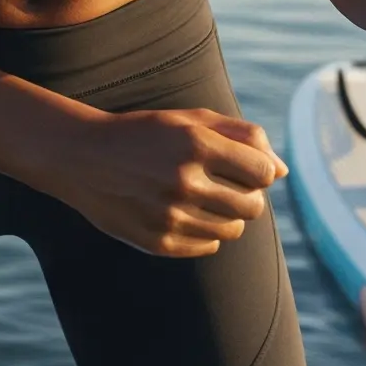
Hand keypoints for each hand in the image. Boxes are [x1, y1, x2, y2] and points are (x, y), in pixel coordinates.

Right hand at [47, 107, 285, 257]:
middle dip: (249, 195)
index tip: (245, 167)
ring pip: (234, 229)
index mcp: (196, 144)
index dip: (260, 170)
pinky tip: (186, 212)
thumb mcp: (190, 119)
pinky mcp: (158, 241)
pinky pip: (208, 245)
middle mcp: (184, 180)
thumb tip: (282, 170)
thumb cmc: (144, 133)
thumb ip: (242, 136)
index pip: (263, 172)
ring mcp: (170, 215)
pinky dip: (207, 232)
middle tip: (226, 184)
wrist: (83, 157)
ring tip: (205, 198)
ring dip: (229, 214)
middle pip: (253, 205)